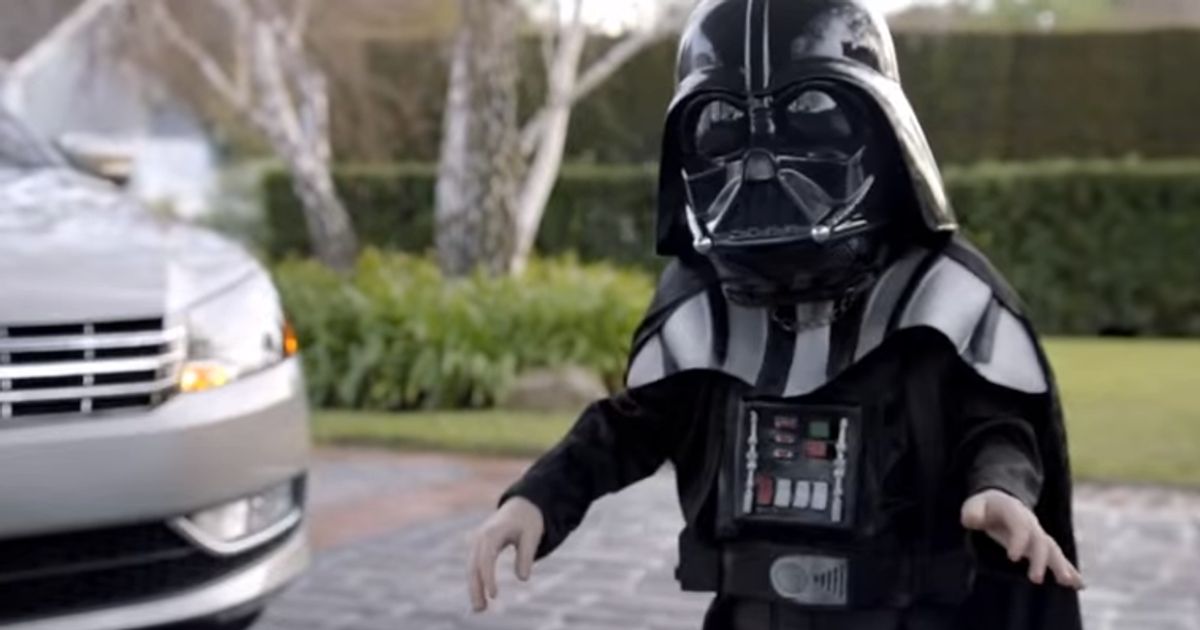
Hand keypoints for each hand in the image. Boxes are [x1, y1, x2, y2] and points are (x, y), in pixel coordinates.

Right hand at [466, 497, 544, 611]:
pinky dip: (476, 582)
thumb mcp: (532, 535)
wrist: (520, 507)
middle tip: (481, 609)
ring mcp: (477, 543)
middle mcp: (480, 538)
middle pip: (474, 566)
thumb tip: (522, 578)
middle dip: (476, 588)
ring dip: (474, 588)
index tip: (494, 595)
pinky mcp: (479, 549)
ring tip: (479, 609)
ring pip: (472, 569)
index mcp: (492, 533)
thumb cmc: (528, 521)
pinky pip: (475, 568)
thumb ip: (527, 555)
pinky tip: (480, 598)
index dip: (488, 577)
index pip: (486, 558)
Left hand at [961, 489, 1084, 589]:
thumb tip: (972, 521)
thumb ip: (972, 512)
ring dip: (1061, 566)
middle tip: (1036, 579)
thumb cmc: (984, 506)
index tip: (1012, 558)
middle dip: (1040, 560)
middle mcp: (1031, 523)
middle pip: (1040, 541)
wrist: (999, 500)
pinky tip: (1079, 585)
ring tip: (1068, 583)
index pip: (1021, 527)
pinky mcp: (1040, 545)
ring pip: (1052, 550)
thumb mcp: (974, 505)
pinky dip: (1068, 569)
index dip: (1018, 541)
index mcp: (1015, 511)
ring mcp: (1038, 534)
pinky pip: (1057, 557)